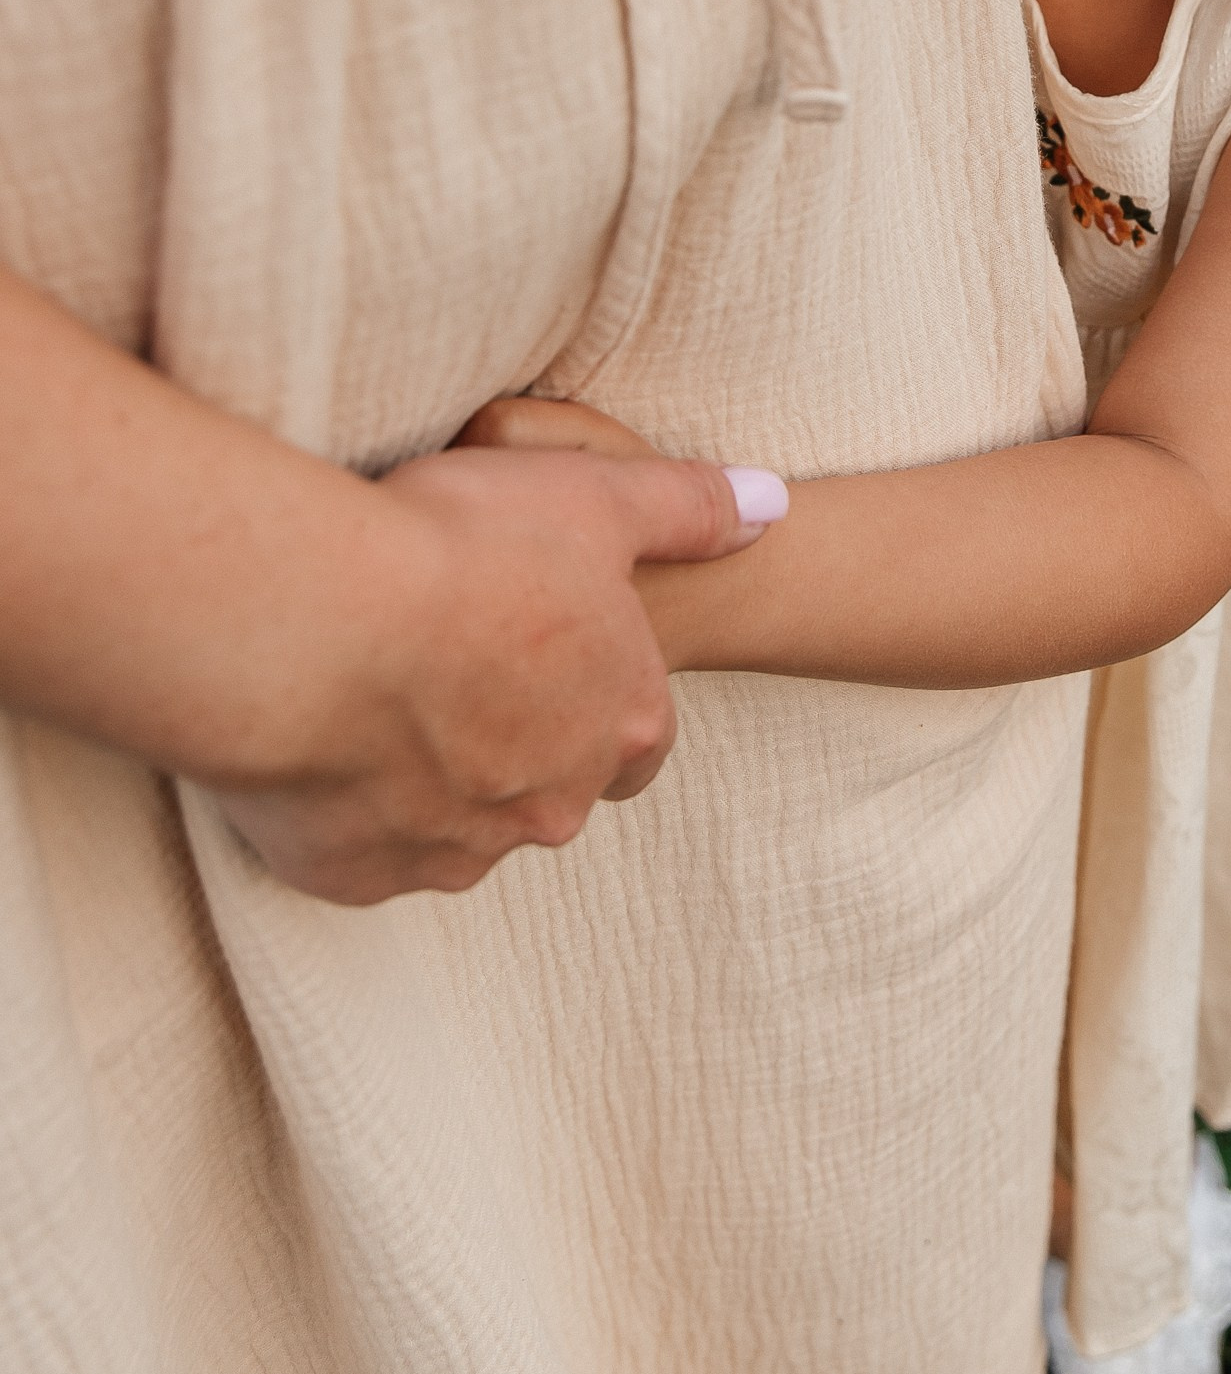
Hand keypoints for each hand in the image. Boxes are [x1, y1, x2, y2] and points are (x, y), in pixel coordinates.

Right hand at [215, 440, 758, 905]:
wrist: (317, 627)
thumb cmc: (464, 551)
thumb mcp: (595, 497)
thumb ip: (687, 508)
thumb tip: (770, 506)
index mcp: (622, 725)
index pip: (640, 736)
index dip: (602, 695)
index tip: (555, 660)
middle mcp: (550, 808)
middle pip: (550, 786)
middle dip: (515, 740)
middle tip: (456, 667)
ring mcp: (452, 851)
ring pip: (457, 825)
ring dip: (431, 776)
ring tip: (379, 694)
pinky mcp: (356, 876)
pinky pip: (361, 848)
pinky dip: (348, 805)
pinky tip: (323, 735)